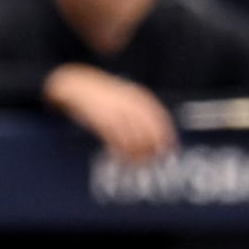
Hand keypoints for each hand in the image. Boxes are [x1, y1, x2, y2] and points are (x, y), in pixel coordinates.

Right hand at [42, 64, 175, 162]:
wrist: (77, 85)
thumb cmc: (103, 95)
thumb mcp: (126, 96)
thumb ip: (141, 110)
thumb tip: (156, 133)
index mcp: (139, 96)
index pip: (160, 119)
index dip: (167, 135)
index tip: (170, 148)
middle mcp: (130, 104)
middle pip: (149, 132)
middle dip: (152, 149)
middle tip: (152, 160)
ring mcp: (116, 112)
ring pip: (133, 140)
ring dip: (136, 155)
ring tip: (136, 163)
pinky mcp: (102, 121)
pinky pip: (116, 141)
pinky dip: (120, 152)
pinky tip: (120, 157)